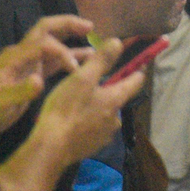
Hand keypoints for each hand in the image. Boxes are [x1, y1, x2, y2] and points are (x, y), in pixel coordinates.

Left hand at [0, 15, 94, 135]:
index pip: (43, 43)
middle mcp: (22, 53)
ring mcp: (28, 61)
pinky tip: (86, 59)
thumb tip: (39, 80)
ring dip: (71, 37)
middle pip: (46, 28)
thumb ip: (21, 91)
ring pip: (52, 41)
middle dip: (68, 24)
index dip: (62, 52)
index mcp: (15, 56)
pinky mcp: (33, 72)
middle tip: (89, 26)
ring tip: (93, 40)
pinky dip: (70, 56)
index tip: (75, 70)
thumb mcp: (3, 102)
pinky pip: (54, 59)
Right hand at [30, 38, 144, 165]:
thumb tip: (118, 43)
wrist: (51, 147)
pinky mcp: (93, 146)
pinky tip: (74, 122)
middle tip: (92, 84)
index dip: (137, 71)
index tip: (138, 65)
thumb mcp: (82, 78)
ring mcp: (105, 134)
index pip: (136, 82)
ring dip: (97, 108)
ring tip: (79, 104)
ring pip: (105, 115)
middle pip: (118, 99)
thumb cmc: (66, 109)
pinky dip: (88, 123)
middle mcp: (116, 118)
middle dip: (109, 91)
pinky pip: (94, 130)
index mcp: (116, 99)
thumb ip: (101, 60)